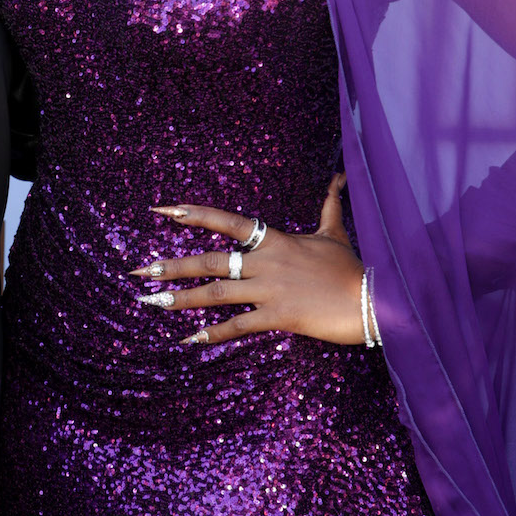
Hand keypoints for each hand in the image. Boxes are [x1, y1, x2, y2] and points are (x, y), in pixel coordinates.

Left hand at [131, 175, 365, 346]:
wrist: (377, 298)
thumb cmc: (354, 267)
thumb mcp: (335, 231)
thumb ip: (330, 203)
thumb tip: (338, 176)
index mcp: (275, 240)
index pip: (227, 221)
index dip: (193, 214)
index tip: (161, 211)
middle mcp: (266, 262)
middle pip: (209, 260)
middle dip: (171, 264)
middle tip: (138, 269)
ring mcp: (271, 289)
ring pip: (216, 293)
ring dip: (181, 298)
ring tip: (150, 302)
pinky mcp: (280, 316)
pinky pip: (239, 326)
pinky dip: (213, 333)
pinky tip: (189, 339)